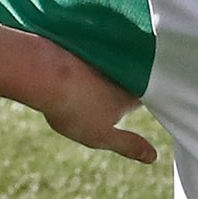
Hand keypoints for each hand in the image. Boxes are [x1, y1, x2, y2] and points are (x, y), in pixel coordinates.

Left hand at [32, 47, 155, 164]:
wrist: (43, 72)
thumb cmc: (73, 108)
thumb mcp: (102, 136)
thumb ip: (129, 145)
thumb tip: (153, 157)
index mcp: (137, 90)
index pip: (154, 95)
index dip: (148, 103)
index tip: (133, 112)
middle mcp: (129, 66)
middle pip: (137, 77)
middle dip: (129, 88)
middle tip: (107, 105)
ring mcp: (110, 51)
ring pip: (119, 64)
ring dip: (111, 74)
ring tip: (89, 91)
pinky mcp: (90, 40)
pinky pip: (100, 51)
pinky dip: (94, 61)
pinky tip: (79, 73)